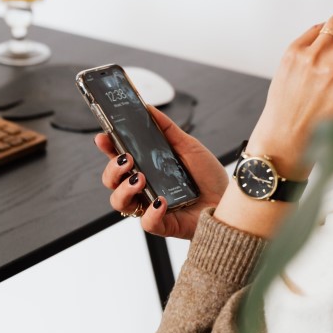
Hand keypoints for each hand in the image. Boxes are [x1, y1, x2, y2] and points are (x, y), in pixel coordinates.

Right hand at [95, 105, 229, 239]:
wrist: (229, 199)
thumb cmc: (207, 176)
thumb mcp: (188, 146)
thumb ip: (167, 129)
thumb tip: (148, 108)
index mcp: (146, 167)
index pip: (119, 158)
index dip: (107, 148)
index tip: (103, 136)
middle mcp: (144, 187)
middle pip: (112, 182)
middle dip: (112, 169)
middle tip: (127, 159)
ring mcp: (150, 206)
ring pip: (120, 203)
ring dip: (124, 189)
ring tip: (141, 178)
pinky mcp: (163, 224)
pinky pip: (146, 223)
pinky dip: (151, 212)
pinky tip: (161, 200)